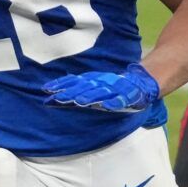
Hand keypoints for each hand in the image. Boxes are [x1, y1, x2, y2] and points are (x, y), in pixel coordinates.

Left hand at [43, 63, 159, 111]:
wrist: (141, 83)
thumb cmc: (113, 86)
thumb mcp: (94, 84)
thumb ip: (78, 87)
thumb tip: (54, 91)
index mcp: (93, 80)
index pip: (74, 82)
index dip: (61, 84)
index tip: (46, 89)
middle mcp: (102, 83)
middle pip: (84, 88)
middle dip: (71, 92)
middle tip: (58, 98)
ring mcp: (114, 90)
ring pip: (100, 93)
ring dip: (90, 97)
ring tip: (80, 102)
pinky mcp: (127, 97)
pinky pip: (120, 100)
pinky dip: (114, 102)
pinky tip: (107, 106)